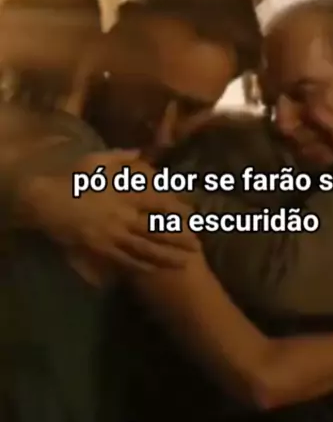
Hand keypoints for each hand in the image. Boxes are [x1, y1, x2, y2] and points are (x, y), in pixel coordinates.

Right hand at [20, 149, 200, 271]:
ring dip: (166, 256)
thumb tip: (141, 152)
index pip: (156, 202)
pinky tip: (155, 270)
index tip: (193, 213)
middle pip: (156, 229)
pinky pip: (124, 259)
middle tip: (198, 244)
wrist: (44, 201)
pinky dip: (141, 265)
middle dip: (178, 237)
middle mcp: (121, 215)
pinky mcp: (100, 248)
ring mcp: (111, 234)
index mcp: (122, 194)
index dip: (177, 208)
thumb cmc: (70, 180)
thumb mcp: (95, 161)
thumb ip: (121, 157)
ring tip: (184, 263)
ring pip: (144, 248)